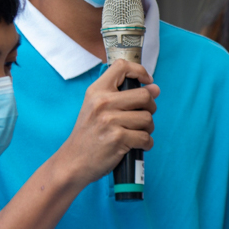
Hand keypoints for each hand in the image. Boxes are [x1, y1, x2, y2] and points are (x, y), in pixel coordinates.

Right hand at [54, 59, 159, 188]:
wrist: (72, 161)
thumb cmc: (87, 135)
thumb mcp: (96, 108)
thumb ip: (123, 96)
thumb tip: (155, 88)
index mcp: (97, 91)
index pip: (122, 67)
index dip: (140, 71)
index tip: (147, 82)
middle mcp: (103, 102)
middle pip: (144, 95)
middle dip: (150, 107)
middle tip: (142, 117)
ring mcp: (110, 120)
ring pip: (147, 118)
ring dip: (147, 128)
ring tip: (136, 133)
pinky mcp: (118, 139)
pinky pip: (145, 138)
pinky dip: (146, 144)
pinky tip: (137, 145)